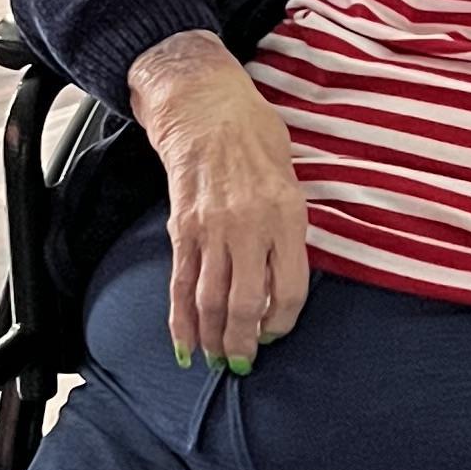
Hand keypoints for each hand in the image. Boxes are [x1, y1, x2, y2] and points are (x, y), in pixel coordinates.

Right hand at [127, 34, 308, 369]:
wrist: (203, 105)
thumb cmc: (253, 135)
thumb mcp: (290, 177)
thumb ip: (289, 227)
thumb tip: (283, 278)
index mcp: (286, 214)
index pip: (289, 288)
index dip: (283, 321)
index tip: (276, 334)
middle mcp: (249, 226)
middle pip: (248, 303)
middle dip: (245, 343)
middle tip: (243, 364)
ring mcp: (212, 229)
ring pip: (211, 300)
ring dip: (215, 339)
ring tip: (218, 361)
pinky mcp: (182, 228)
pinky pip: (181, 283)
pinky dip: (182, 320)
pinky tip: (185, 344)